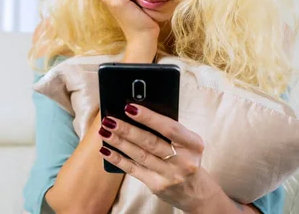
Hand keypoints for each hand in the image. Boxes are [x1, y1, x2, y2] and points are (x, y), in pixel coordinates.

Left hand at [97, 103, 220, 212]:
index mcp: (193, 144)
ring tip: (104, 131)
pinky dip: (118, 159)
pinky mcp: (156, 186)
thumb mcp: (187, 142)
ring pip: (140, 155)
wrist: (195, 191)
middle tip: (109, 119)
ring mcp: (169, 175)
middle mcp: (184, 161)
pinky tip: (105, 150)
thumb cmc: (187, 157)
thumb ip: (169, 129)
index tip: (130, 107)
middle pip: (150, 142)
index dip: (149, 117)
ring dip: (119, 142)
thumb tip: (136, 112)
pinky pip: (133, 170)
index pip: (169, 128)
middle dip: (127, 130)